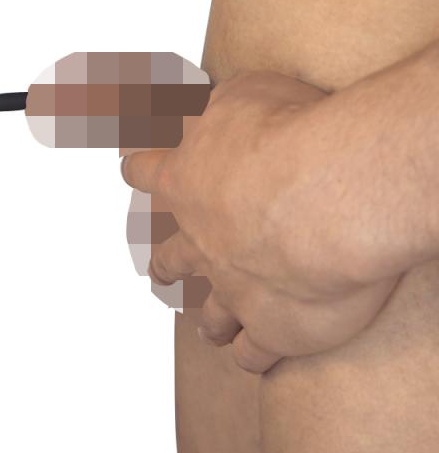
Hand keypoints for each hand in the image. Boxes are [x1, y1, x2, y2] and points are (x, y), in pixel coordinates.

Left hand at [122, 70, 402, 372]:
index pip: (146, 170)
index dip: (137, 168)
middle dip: (163, 262)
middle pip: (169, 256)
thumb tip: (211, 104)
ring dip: (206, 320)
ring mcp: (231, 288)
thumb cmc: (287, 136)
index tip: (128, 168)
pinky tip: (251, 358)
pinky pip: (252, 353)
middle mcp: (200, 239)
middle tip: (157, 268)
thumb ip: (221, 105)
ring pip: (208, 312)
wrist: (325, 198)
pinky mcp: (271, 328)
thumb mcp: (244, 93)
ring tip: (206, 328)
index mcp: (185, 180)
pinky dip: (250, 356)